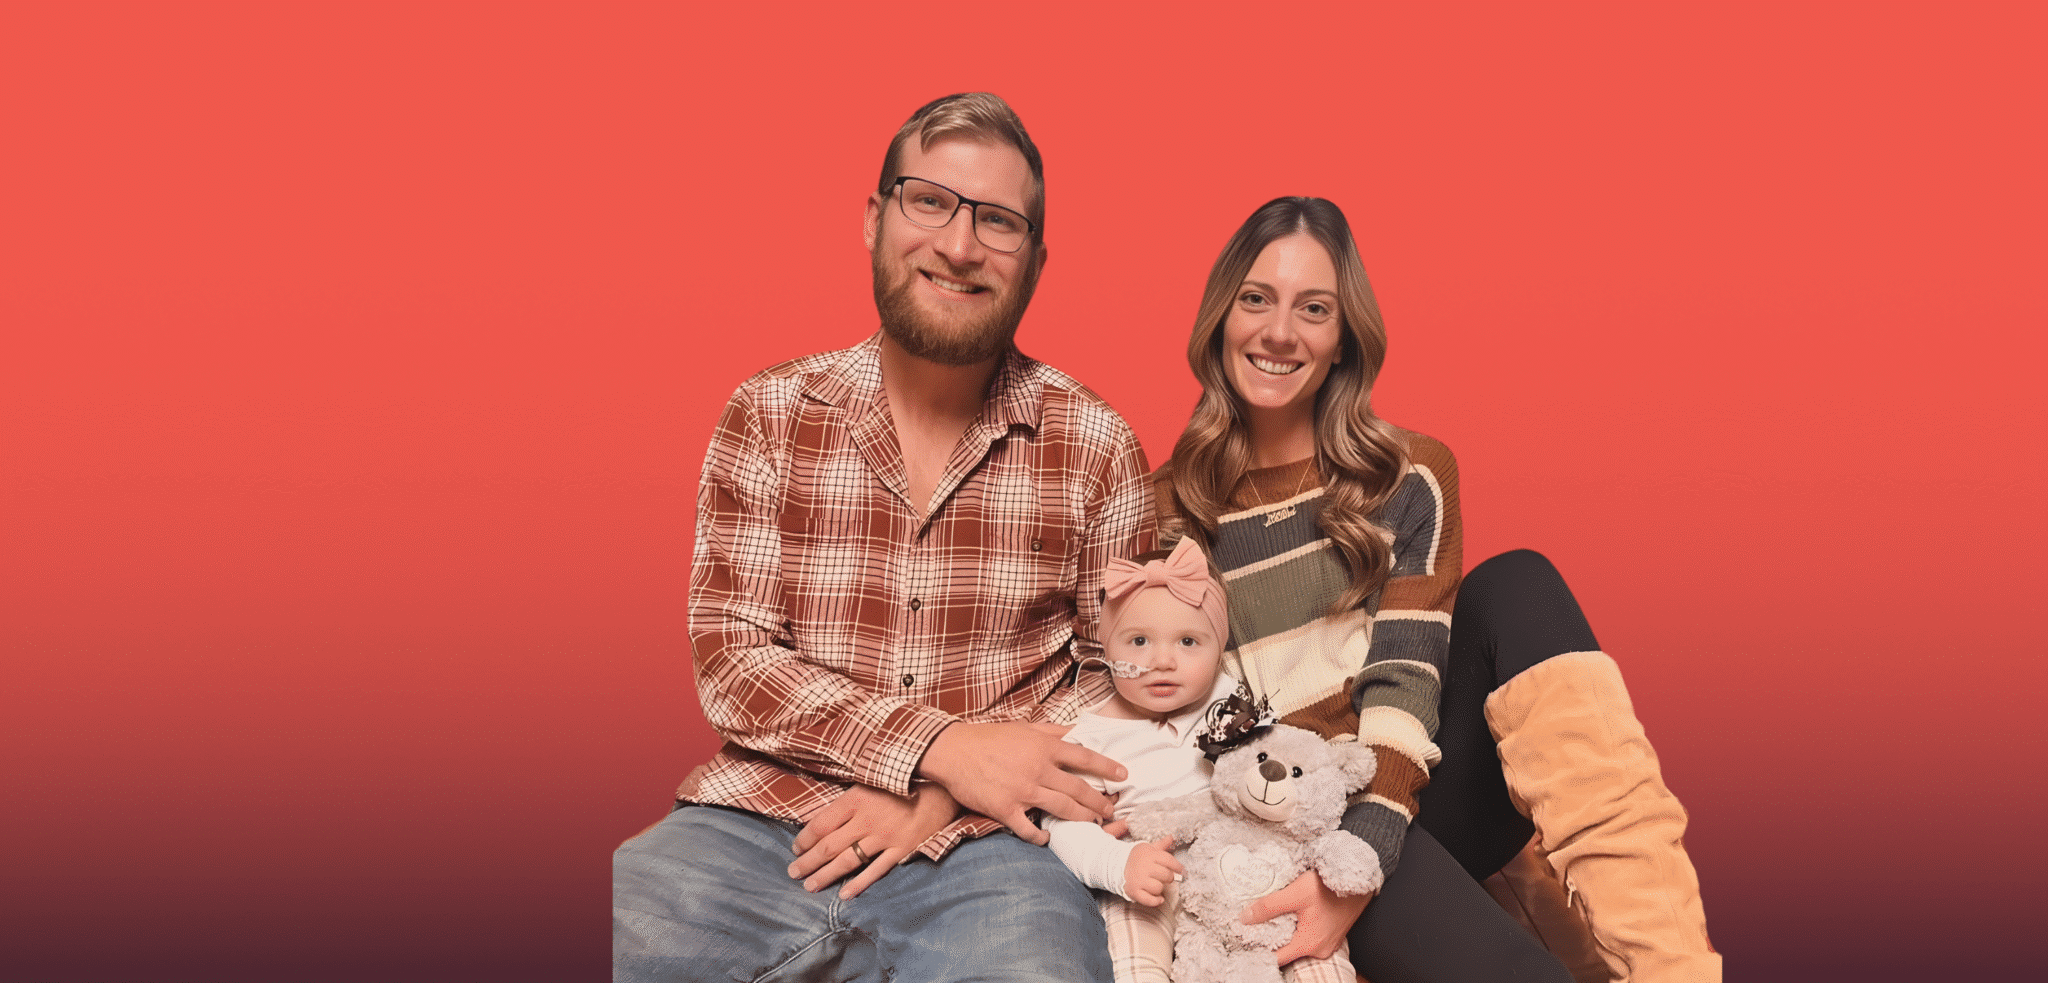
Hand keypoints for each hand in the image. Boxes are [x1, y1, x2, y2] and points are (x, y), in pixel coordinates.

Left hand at [787, 783, 959, 898]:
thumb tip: (820, 816)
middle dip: (807, 861)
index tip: (795, 848)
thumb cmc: (902, 782)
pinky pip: (876, 870)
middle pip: (829, 846)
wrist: (941, 788)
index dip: (804, 839)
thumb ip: (848, 799)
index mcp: (855, 799)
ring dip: (825, 875)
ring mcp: (885, 837)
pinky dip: (859, 884)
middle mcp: (867, 820)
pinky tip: (844, 894)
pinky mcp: (901, 849)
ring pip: (848, 861)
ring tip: (810, 886)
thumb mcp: (870, 780)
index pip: (820, 824)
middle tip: (792, 872)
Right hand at [917, 721, 1126, 844]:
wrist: (953, 751)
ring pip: (1062, 810)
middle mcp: (1038, 770)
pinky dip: (1041, 837)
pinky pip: (1029, 829)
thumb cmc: (988, 737)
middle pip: (1079, 790)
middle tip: (1111, 810)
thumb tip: (1077, 730)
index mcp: (1044, 747)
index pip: (1085, 758)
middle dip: (1100, 802)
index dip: (1107, 767)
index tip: (1123, 775)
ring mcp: (1023, 791)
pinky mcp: (1006, 809)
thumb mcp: (1024, 727)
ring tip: (1093, 823)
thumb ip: (1052, 731)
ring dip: (1081, 819)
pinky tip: (1048, 839)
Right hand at [1123, 836, 1181, 906]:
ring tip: (1156, 884)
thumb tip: (1172, 837)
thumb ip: (1161, 844)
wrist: (1116, 865)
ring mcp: (1139, 880)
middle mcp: (1145, 867)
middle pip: (1167, 876)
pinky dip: (1156, 901)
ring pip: (1159, 888)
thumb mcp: (1148, 848)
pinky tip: (1159, 899)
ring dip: (1160, 888)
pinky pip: (1149, 900)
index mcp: (1150, 855)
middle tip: (1165, 876)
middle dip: (1169, 877)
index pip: (1169, 861)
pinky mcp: (1134, 891)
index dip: (1178, 867)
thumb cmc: (1136, 858)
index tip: (1182, 871)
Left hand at [1241, 869, 1372, 966]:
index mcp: (1308, 944)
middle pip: (1287, 952)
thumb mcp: (1296, 892)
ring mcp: (1328, 943)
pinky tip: (1289, 917)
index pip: (1276, 958)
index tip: (1245, 940)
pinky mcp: (1332, 934)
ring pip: (1298, 944)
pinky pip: (1309, 937)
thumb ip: (1269, 906)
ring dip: (1284, 934)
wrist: (1357, 877)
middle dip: (1270, 941)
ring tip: (1267, 921)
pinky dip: (1297, 930)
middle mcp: (1320, 949)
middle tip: (1252, 928)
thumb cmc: (1329, 885)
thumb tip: (1245, 918)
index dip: (1258, 950)